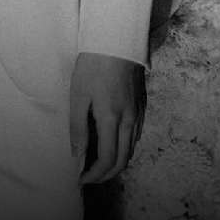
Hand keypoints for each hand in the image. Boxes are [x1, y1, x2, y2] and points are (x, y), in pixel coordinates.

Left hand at [69, 51, 145, 185]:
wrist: (116, 39)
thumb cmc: (92, 66)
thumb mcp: (78, 96)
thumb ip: (78, 129)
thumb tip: (78, 157)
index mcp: (112, 118)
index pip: (108, 159)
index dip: (94, 175)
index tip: (80, 179)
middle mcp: (130, 120)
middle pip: (123, 160)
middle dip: (105, 174)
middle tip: (87, 177)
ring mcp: (139, 113)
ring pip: (131, 149)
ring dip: (115, 162)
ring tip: (96, 163)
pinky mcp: (141, 105)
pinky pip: (135, 135)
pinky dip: (124, 147)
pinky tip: (111, 144)